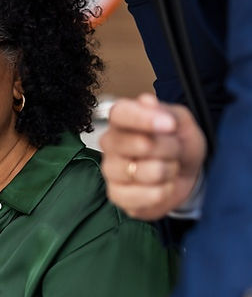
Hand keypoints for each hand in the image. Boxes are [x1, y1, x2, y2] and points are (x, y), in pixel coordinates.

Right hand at [99, 94, 205, 219]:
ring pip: (144, 171)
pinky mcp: (117, 195)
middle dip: (169, 148)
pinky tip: (163, 185)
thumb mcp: (181, 121)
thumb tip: (147, 101)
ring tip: (169, 168)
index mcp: (121, 121)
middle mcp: (110, 144)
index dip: (144, 119)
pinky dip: (164, 191)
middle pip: (139, 144)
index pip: (120, 113)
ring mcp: (111, 171)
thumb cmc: (178, 144)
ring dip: (168, 171)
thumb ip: (165, 110)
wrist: (186, 174)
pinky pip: (145, 195)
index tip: (169, 125)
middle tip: (175, 149)